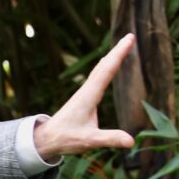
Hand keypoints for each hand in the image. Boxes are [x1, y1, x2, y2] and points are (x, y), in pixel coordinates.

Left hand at [32, 34, 139, 161]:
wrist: (46, 138)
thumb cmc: (66, 138)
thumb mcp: (89, 141)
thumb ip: (110, 139)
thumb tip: (131, 142)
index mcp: (88, 96)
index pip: (107, 71)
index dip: (119, 55)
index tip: (129, 40)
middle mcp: (86, 90)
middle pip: (104, 65)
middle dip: (117, 51)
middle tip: (130, 36)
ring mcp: (84, 92)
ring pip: (100, 69)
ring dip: (112, 56)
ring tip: (123, 45)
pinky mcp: (83, 96)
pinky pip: (97, 76)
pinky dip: (106, 66)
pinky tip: (108, 64)